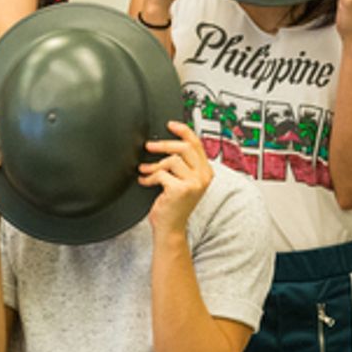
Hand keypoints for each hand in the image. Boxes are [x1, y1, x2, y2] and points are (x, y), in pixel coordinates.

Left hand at [139, 121, 212, 235]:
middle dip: (163, 145)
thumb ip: (180, 164)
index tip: (170, 124)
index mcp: (206, 172)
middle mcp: (203, 177)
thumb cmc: (173, 204)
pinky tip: (145, 182)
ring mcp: (194, 183)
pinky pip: (160, 174)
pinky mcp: (181, 189)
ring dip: (153, 166)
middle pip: (184, 147)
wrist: (170, 227)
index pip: (197, 144)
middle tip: (149, 146)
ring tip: (146, 172)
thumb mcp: (181, 181)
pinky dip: (149, 178)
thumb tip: (164, 144)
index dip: (183, 131)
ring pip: (170, 160)